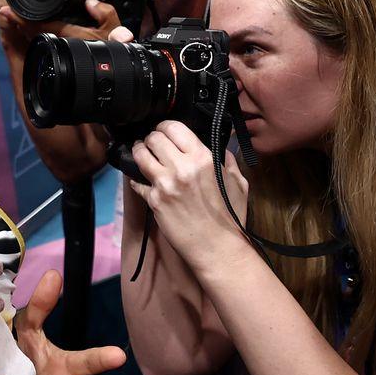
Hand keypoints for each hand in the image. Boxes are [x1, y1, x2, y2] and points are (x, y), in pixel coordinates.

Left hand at [129, 120, 247, 263]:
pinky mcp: (154, 201)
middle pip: (153, 138)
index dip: (165, 127)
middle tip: (152, 144)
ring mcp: (165, 184)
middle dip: (151, 138)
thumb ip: (228, 160)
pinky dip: (137, 180)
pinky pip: (137, 182)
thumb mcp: (238, 182)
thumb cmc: (230, 216)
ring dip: (139, 152)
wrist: (217, 247)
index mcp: (203, 158)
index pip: (174, 127)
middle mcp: (182, 167)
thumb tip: (223, 147)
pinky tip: (142, 180)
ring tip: (141, 154)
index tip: (164, 131)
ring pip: (140, 155)